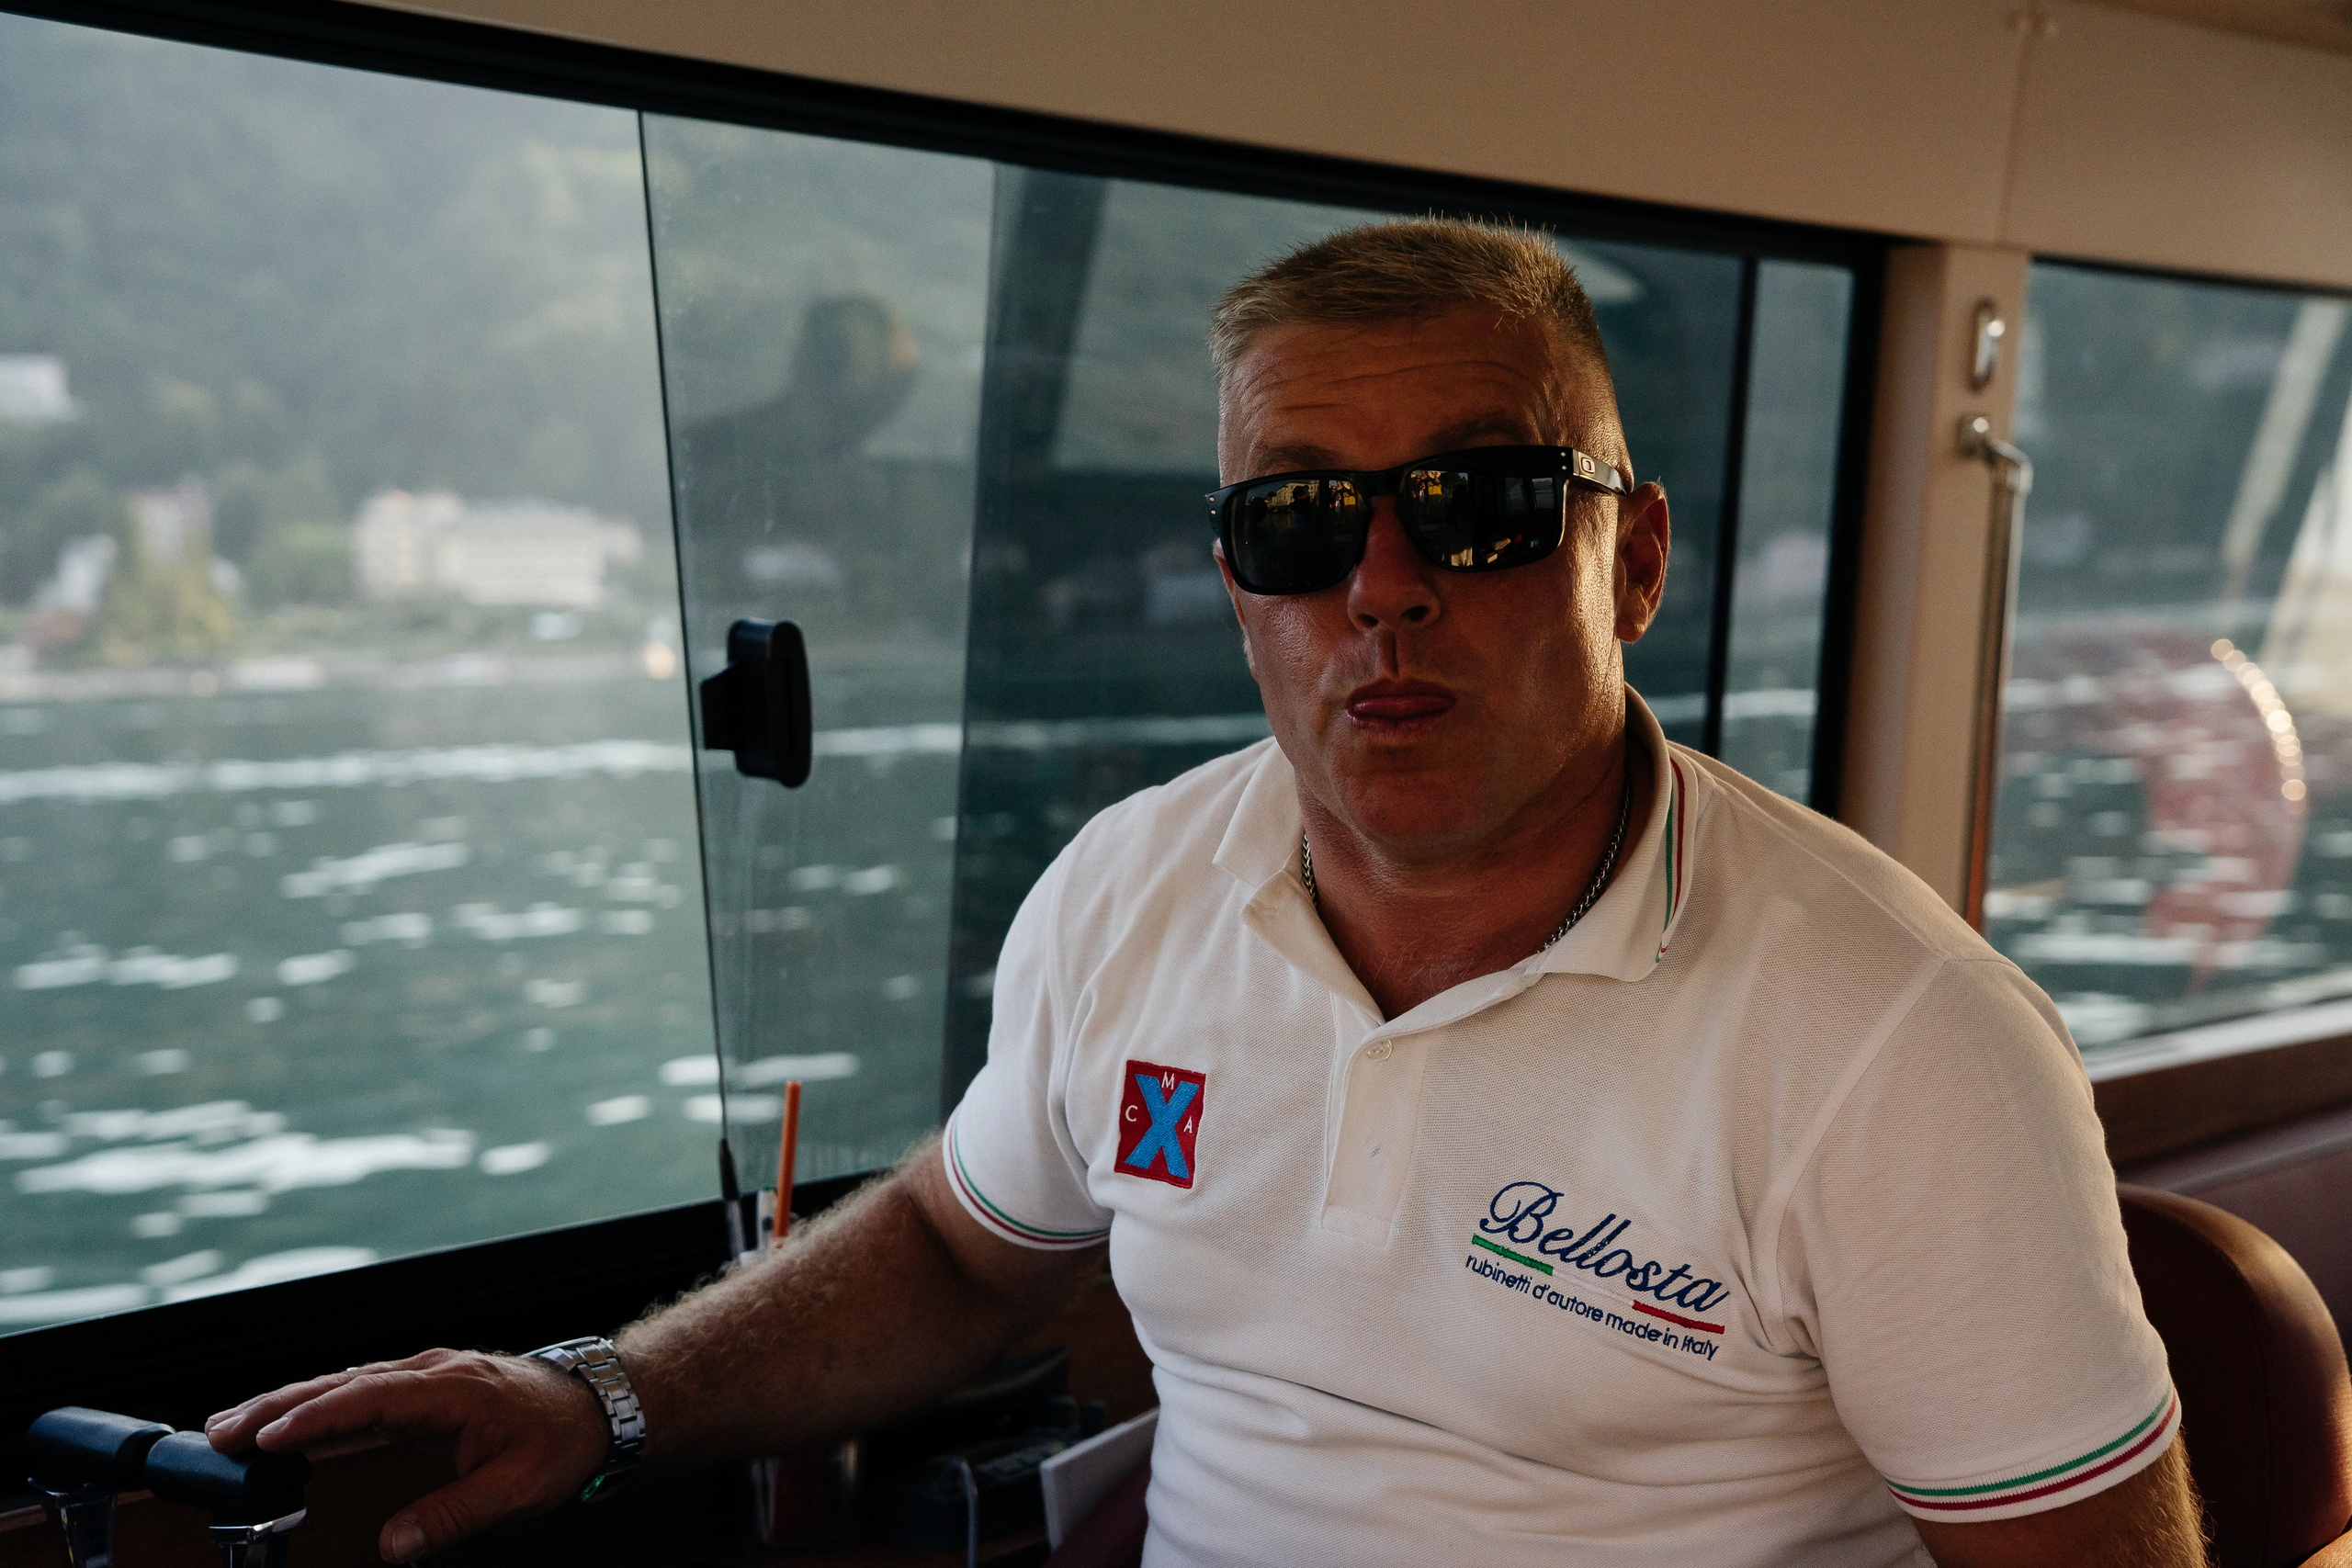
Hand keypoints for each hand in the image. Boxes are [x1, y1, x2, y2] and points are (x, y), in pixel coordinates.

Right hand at [204, 1347, 610, 1563]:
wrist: (596, 1402)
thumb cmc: (562, 1438)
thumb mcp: (519, 1487)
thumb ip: (456, 1515)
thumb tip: (395, 1548)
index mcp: (452, 1388)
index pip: (371, 1398)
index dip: (316, 1419)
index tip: (267, 1437)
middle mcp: (431, 1372)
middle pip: (343, 1383)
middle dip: (278, 1406)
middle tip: (219, 1432)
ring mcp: (424, 1376)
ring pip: (344, 1384)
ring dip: (287, 1403)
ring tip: (229, 1428)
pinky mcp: (421, 1388)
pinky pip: (358, 1394)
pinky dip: (315, 1407)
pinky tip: (281, 1426)